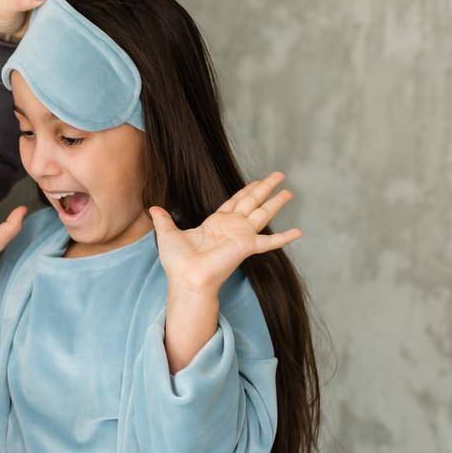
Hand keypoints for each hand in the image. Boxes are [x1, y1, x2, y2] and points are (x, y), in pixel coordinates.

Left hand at [152, 172, 303, 295]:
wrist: (186, 278)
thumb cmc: (178, 262)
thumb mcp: (167, 234)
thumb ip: (164, 219)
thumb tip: (152, 207)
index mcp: (216, 223)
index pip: (234, 202)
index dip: (246, 190)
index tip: (257, 180)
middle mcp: (232, 227)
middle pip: (252, 201)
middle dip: (265, 188)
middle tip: (279, 174)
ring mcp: (241, 236)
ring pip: (263, 214)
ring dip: (276, 203)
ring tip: (289, 192)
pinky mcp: (247, 246)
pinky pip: (270, 241)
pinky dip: (284, 237)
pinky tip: (299, 232)